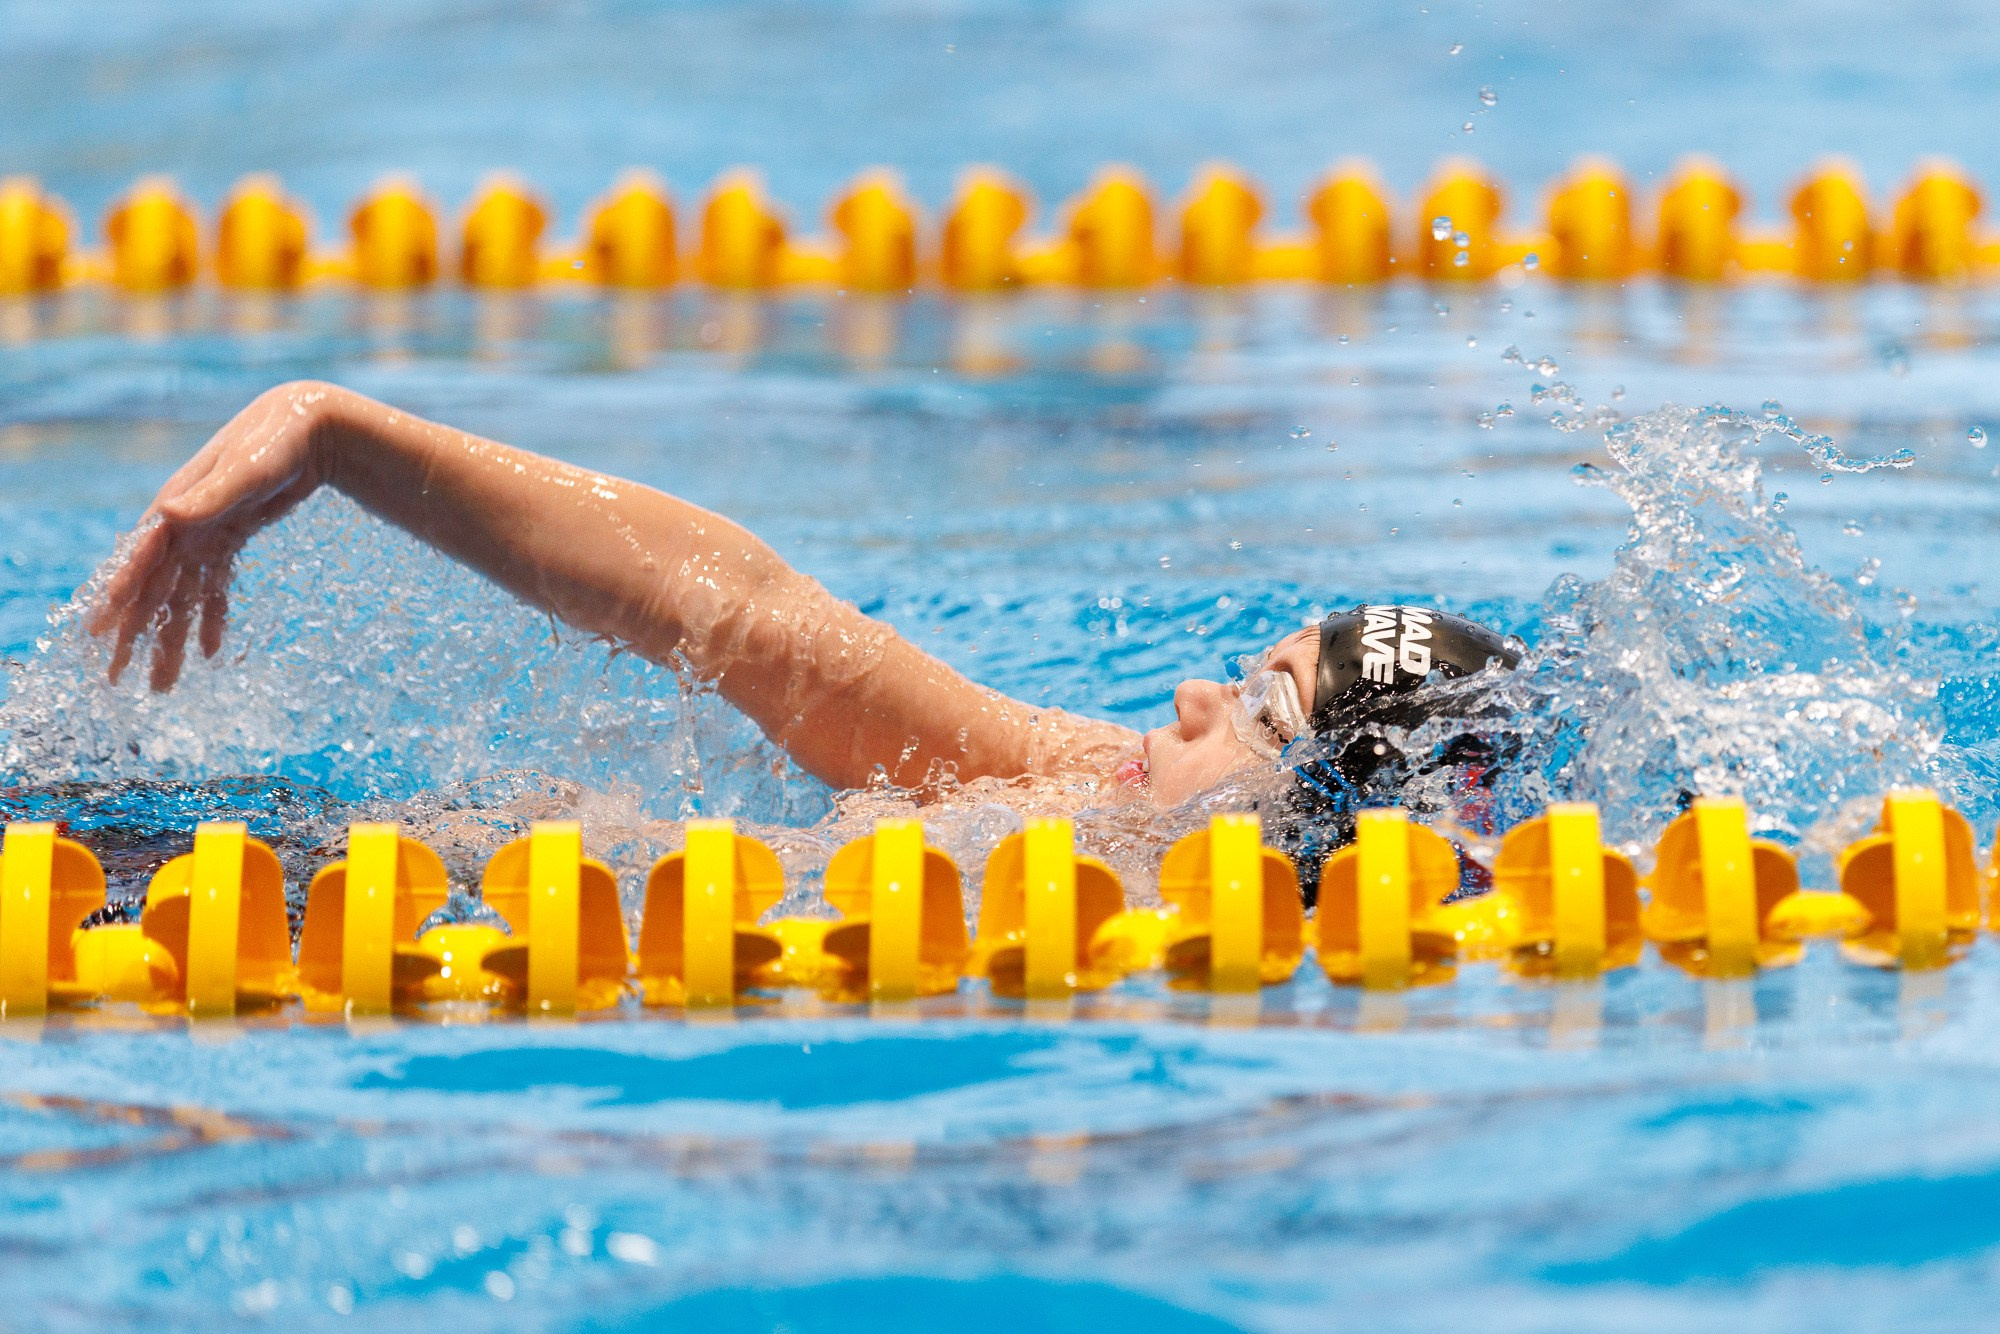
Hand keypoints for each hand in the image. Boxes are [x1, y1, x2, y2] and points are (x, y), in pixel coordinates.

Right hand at [85, 380, 341, 689]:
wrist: (308, 426)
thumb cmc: (275, 439)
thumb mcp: (248, 467)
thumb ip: (212, 495)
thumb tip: (169, 513)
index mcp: (176, 507)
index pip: (140, 559)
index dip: (121, 595)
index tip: (101, 630)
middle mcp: (182, 524)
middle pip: (153, 588)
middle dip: (134, 633)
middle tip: (116, 678)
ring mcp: (205, 533)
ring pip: (181, 596)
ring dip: (171, 637)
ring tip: (162, 683)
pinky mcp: (229, 538)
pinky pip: (214, 587)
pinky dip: (211, 618)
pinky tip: (209, 652)